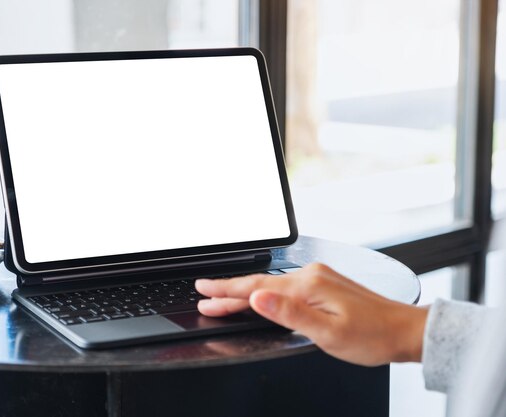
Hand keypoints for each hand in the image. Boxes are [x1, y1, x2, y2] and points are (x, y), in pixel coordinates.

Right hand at [195, 263, 426, 365]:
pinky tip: (259, 296)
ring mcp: (318, 277)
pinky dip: (266, 292)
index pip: (256, 288)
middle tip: (205, 296)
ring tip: (224, 298)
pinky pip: (285, 285)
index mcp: (308, 286)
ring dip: (246, 292)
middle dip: (229, 291)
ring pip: (271, 284)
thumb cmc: (372, 335)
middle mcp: (311, 275)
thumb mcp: (328, 333)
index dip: (227, 291)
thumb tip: (258, 298)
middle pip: (260, 284)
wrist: (404, 330)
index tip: (204, 291)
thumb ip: (289, 314)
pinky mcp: (323, 283)